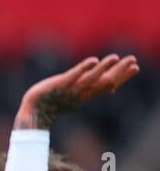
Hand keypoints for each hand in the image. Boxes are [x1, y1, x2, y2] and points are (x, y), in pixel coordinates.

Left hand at [15, 54, 138, 129]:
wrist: (34, 112)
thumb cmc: (55, 103)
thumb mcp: (78, 98)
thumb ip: (93, 91)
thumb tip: (112, 87)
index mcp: (86, 95)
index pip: (108, 85)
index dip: (122, 77)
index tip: (136, 67)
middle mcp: (81, 93)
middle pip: (104, 82)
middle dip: (119, 72)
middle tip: (133, 60)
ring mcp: (71, 90)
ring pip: (90, 79)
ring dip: (103, 68)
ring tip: (115, 57)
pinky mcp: (59, 85)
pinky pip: (72, 76)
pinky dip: (83, 69)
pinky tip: (93, 60)